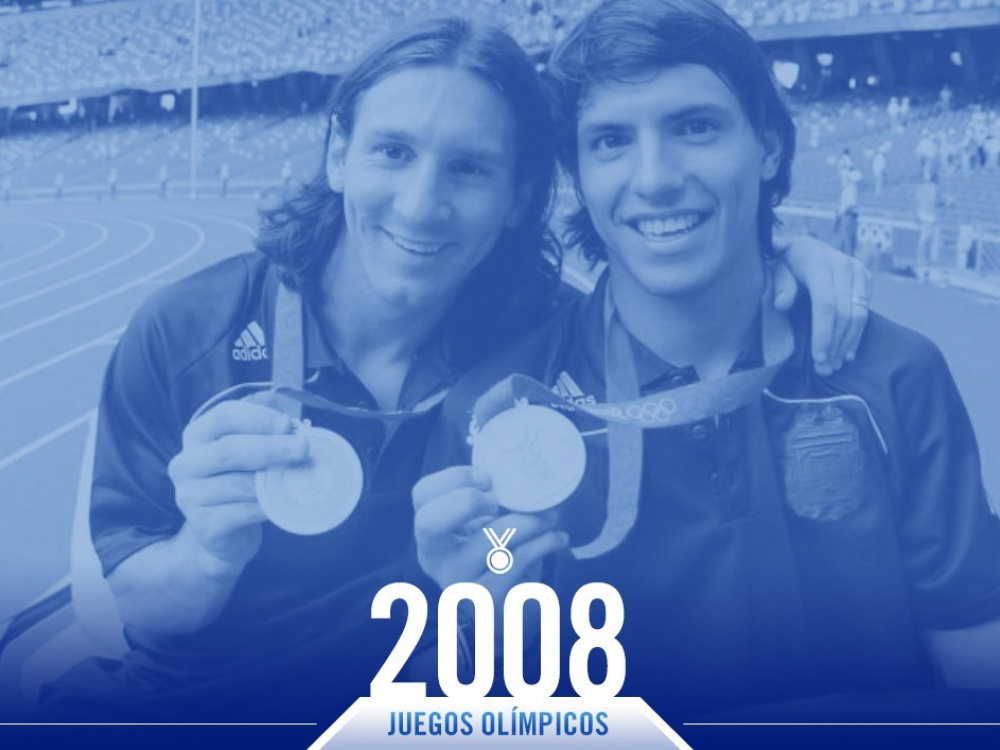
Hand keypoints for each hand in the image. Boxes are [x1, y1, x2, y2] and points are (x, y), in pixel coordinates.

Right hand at [167, 399, 308, 572]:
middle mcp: (186, 463)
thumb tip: (296, 430)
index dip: (258, 418)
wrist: (227, 531)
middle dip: (271, 447)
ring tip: (299, 478)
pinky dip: (266, 508)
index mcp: (197, 435)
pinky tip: (282, 505)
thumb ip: (268, 436)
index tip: (288, 424)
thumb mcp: (251, 452)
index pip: (224, 416)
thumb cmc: (244, 480)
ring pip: (237, 484)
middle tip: (302, 448)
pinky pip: (242, 512)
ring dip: (272, 480)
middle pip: (230, 449)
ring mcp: (189, 495)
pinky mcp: (202, 525)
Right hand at [413, 465, 568, 593]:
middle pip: (430, 521)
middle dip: (466, 500)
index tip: (489, 477)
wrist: (514, 610)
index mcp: (431, 532)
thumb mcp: (487, 525)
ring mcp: (457, 585)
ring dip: (530, 521)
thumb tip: (519, 459)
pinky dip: (544, 543)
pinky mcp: (486, 602)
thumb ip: (490, 498)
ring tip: (551, 517)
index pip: (422, 494)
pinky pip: (518, 561)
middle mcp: (435, 559)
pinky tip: (558, 538)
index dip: (454, 478)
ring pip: (490, 540)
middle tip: (498, 499)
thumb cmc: (500, 556)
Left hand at [773, 235, 870, 375]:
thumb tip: (781, 304)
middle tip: (824, 369)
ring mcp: (858, 271)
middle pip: (844, 313)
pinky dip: (856, 335)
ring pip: (858, 315)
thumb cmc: (785, 262)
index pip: (825, 304)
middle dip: (835, 344)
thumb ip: (779, 284)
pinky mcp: (866, 279)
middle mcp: (843, 265)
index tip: (818, 357)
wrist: (805, 245)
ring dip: (846, 344)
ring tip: (834, 365)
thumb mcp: (775, 268)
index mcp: (818, 261)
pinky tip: (847, 353)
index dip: (823, 333)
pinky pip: (865, 312)